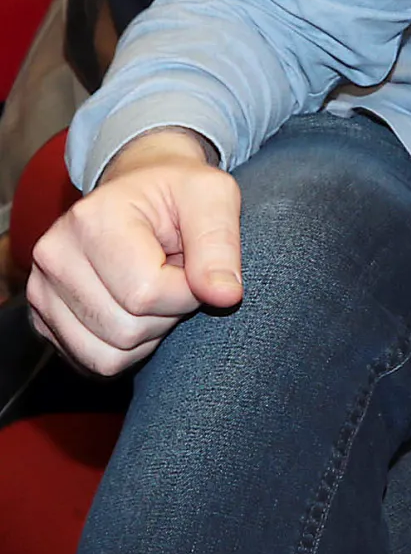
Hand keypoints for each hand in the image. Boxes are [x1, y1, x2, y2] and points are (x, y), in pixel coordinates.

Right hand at [26, 127, 242, 376]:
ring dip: (150, 333)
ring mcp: (41, 291)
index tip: (194, 263)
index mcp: (92, 220)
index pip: (146, 293)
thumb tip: (226, 297)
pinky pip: (95, 363)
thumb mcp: (213, 197)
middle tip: (175, 273)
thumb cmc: (180, 193)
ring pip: (109, 355)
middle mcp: (54, 257)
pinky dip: (128, 348)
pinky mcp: (43, 320)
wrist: (141, 191)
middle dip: (169, 312)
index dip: (188, 290)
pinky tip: (137, 309)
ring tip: (155, 288)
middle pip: (126, 329)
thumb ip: (220, 244)